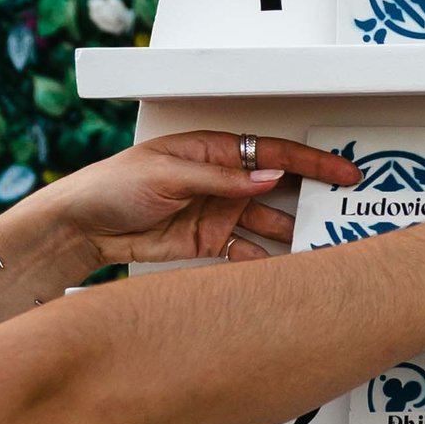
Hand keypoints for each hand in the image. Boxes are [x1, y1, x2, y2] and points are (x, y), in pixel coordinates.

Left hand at [59, 129, 362, 265]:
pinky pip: (247, 252)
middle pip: (279, 189)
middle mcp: (222, 182)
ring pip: (269, 223)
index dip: (313, 163)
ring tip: (316, 246)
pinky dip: (264, 262)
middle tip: (341, 214)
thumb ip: (222, 179)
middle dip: (311, 200)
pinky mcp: (209, 243)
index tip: (344, 174)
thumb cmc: (112, 186)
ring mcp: (218, 213)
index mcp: (214, 152)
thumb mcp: (168, 174)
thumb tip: (269, 176)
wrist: (80, 227)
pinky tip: (278, 271)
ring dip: (291, 235)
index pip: (274, 154)